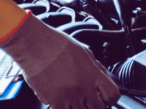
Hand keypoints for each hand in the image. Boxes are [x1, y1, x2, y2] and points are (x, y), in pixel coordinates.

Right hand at [0, 13, 120, 108]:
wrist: (32, 44)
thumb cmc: (54, 43)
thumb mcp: (82, 51)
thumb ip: (94, 68)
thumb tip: (102, 78)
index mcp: (92, 74)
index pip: (112, 96)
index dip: (110, 99)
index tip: (105, 98)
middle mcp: (82, 87)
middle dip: (95, 105)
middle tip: (88, 100)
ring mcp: (68, 96)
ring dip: (78, 106)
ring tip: (72, 97)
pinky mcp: (53, 101)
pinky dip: (63, 107)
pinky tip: (61, 101)